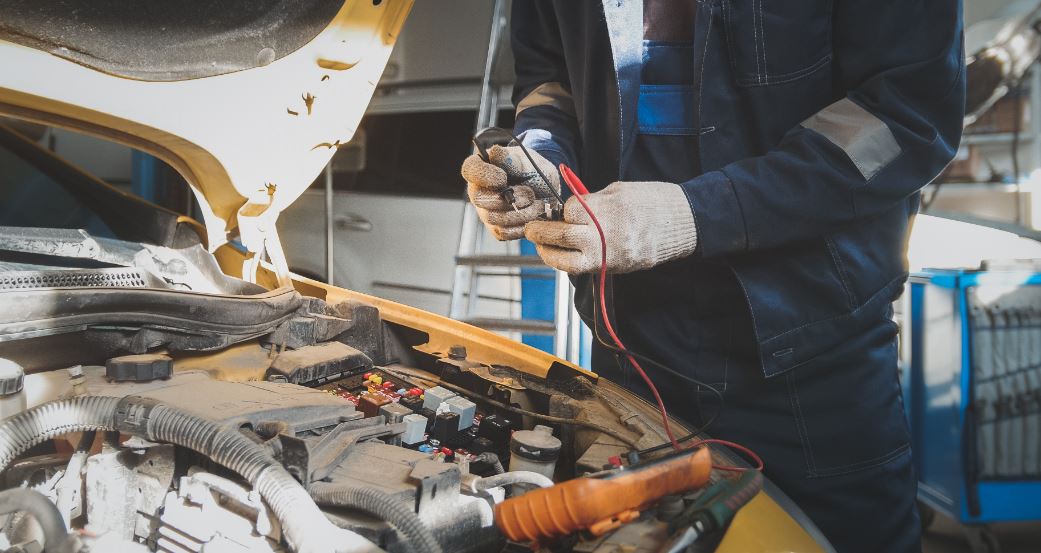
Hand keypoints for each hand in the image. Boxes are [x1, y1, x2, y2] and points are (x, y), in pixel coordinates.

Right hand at [461, 146, 560, 239]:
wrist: (547, 190)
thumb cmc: (533, 170)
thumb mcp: (526, 161)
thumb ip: (511, 160)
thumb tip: (495, 152)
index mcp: (482, 168)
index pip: (470, 169)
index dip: (484, 175)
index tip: (503, 177)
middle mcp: (479, 191)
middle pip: (480, 199)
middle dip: (510, 198)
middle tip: (530, 193)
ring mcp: (486, 211)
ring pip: (494, 218)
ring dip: (521, 212)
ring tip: (537, 203)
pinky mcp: (497, 228)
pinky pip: (504, 232)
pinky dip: (522, 225)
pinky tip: (533, 215)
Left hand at [524, 181, 697, 273]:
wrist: (685, 223)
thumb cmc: (653, 200)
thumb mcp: (620, 190)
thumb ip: (592, 200)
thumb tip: (568, 208)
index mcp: (607, 210)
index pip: (569, 212)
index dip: (561, 210)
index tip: (560, 209)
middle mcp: (607, 236)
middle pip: (562, 237)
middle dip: (541, 234)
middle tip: (530, 230)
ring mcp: (612, 256)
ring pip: (569, 263)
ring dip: (550, 256)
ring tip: (542, 247)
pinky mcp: (616, 269)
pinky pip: (586, 269)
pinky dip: (570, 263)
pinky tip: (564, 256)